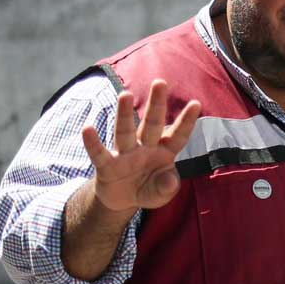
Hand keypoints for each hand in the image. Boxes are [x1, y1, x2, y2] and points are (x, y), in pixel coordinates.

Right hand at [82, 79, 200, 212]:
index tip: (196, 103)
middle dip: (157, 104)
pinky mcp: (107, 166)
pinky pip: (99, 153)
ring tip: (125, 95)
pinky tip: (88, 129)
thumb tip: (170, 180)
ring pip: (125, 131)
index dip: (186, 122)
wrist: (122, 201)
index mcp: (164, 152)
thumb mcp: (161, 193)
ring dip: (125, 114)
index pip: (178, 136)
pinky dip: (93, 143)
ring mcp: (125, 155)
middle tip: (160, 82)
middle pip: (152, 124)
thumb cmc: (148, 189)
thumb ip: (166, 187)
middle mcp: (145, 148)